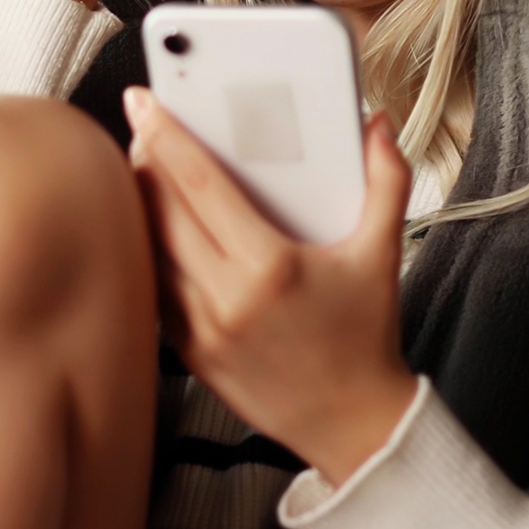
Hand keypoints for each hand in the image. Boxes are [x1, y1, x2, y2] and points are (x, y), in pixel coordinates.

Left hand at [123, 87, 418, 485]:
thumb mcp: (382, 253)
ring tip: (144, 171)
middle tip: (145, 128)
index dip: (166, 137)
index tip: (145, 103)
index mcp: (269, 267)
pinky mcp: (188, 353)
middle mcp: (225, 299)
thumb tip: (378, 127)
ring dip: (141, 207)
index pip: (200, 185)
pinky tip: (154, 230)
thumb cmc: (365, 339)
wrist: (352, 425)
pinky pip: (153, 289)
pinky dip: (149, 254)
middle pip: (161, 212)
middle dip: (146, 162)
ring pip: (149, 251)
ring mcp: (200, 330)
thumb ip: (387, 181)